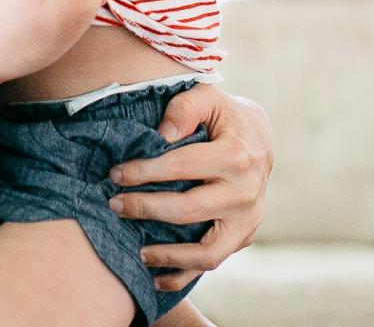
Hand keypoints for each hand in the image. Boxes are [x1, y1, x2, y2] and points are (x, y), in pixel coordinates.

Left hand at [109, 85, 272, 291]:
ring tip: (136, 251)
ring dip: (167, 255)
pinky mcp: (245, 236)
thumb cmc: (224, 116)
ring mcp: (248, 219)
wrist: (259, 138)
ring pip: (207, 251)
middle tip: (115, 205)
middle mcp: (246, 193)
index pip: (180, 168)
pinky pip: (213, 263)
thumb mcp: (207, 97)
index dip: (143, 172)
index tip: (116, 174)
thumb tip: (161, 137)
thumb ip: (184, 108)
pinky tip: (156, 277)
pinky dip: (183, 275)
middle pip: (187, 210)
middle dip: (145, 209)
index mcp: (236, 155)